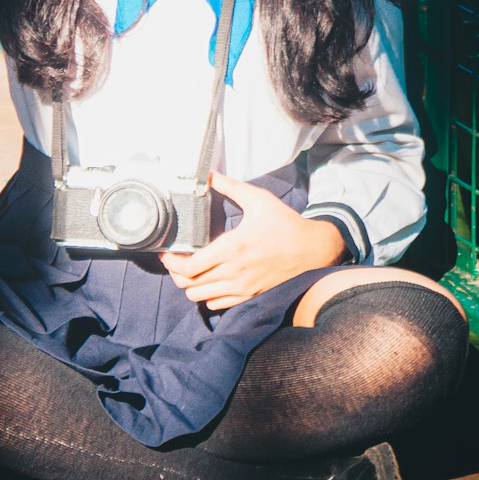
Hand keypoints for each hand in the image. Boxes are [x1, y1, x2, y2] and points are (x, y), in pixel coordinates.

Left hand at [159, 172, 347, 310]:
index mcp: (231, 248)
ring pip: (200, 297)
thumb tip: (209, 174)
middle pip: (189, 284)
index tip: (166, 252)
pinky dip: (206, 295)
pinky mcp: (249, 295)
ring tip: (189, 270)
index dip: (171, 262)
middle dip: (176, 273)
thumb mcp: (258, 199)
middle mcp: (233, 272)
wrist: (312, 250)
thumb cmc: (285, 223)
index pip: (190, 266)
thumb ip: (231, 186)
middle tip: (175, 260)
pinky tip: (208, 280)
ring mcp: (241, 288)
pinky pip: (217, 304)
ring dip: (189, 285)